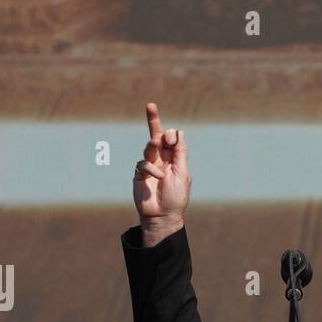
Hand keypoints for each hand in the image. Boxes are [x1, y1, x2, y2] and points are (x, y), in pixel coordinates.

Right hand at [132, 102, 191, 238]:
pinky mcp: (139, 173)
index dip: (171, 135)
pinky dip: (150, 168)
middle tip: (150, 105)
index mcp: (175, 159)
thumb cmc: (176, 197)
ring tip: (157, 144)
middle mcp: (162, 159)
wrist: (162, 216)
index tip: (172, 139)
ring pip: (149, 147)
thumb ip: (180, 153)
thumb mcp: (182, 173)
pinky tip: (158, 177)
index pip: (171, 139)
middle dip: (153, 120)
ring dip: (154, 145)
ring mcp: (150, 165)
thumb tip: (179, 132)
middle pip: (157, 136)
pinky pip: (143, 163)